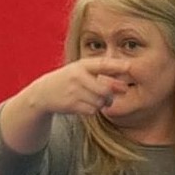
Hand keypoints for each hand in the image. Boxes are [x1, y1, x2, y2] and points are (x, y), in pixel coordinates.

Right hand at [10, 56, 135, 127]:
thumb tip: (124, 85)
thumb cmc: (69, 80)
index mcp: (82, 65)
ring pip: (100, 101)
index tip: (129, 67)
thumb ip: (102, 75)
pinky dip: (93, 109)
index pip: (102, 64)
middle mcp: (78, 76)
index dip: (117, 65)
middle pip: (105, 89)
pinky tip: (85, 104)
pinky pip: (92, 110)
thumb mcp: (82, 71)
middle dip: (110, 95)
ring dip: (101, 103)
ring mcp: (74, 91)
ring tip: (93, 99)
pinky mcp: (71, 104)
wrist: (44, 92)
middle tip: (109, 96)